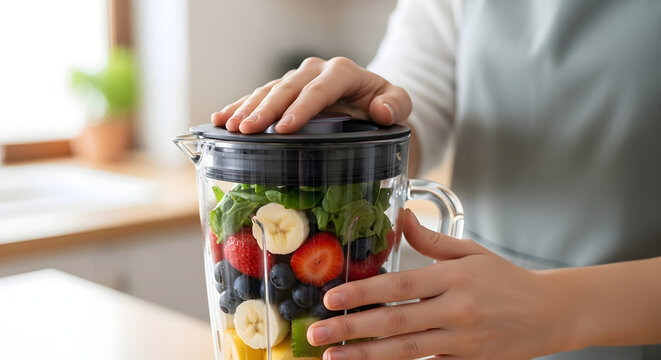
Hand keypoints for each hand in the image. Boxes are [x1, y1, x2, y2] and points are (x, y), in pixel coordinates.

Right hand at [210, 57, 410, 133]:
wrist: (370, 101)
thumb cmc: (382, 103)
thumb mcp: (399, 103)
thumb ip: (397, 104)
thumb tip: (381, 111)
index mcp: (342, 72)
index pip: (319, 90)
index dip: (300, 109)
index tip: (284, 130)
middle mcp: (315, 71)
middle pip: (287, 89)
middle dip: (265, 110)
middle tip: (246, 130)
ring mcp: (297, 80)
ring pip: (268, 90)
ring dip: (247, 108)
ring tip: (229, 126)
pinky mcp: (284, 91)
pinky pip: (259, 96)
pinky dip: (240, 106)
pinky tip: (221, 119)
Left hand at [307, 209, 570, 359]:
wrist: (550, 313)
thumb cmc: (506, 279)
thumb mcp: (472, 252)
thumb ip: (431, 240)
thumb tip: (400, 217)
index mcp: (454, 278)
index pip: (399, 285)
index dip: (363, 293)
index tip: (331, 299)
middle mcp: (456, 310)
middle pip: (396, 322)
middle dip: (352, 329)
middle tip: (318, 334)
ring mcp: (463, 341)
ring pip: (407, 351)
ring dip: (367, 356)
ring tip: (333, 358)